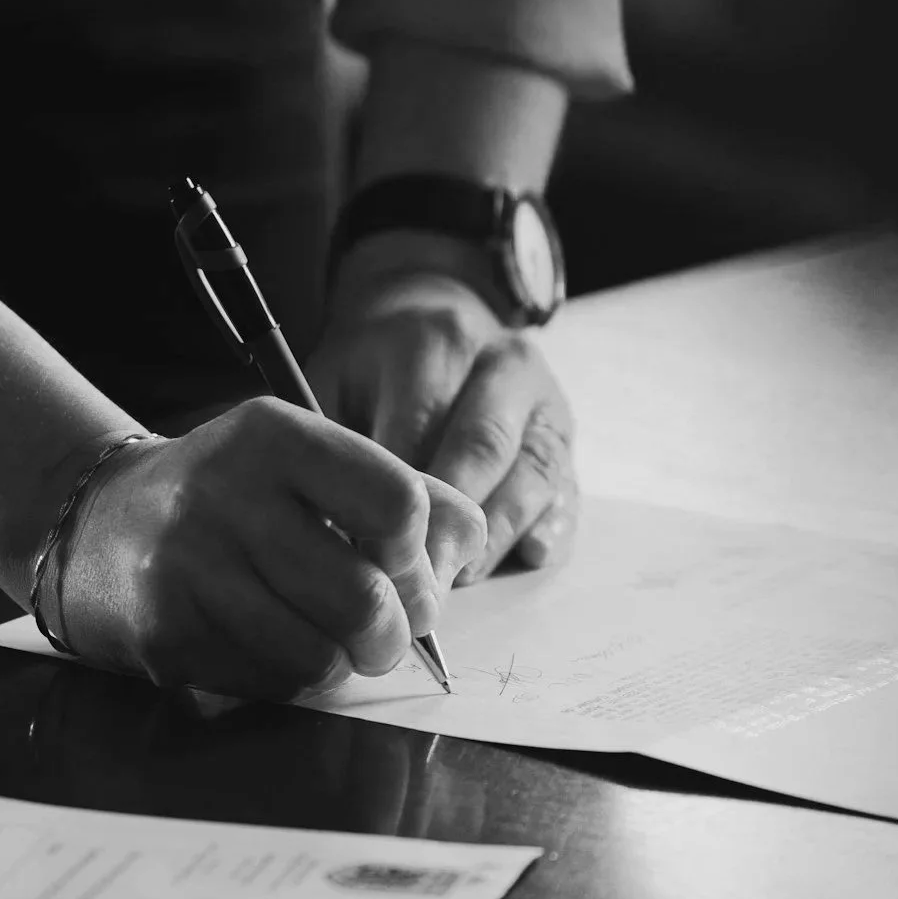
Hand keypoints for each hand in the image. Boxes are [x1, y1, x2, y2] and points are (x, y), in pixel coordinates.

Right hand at [54, 400, 486, 699]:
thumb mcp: (307, 463)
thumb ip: (402, 492)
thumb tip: (470, 547)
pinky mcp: (166, 633)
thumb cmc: (231, 499)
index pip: (398, 503)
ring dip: (340, 664)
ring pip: (321, 657)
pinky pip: (269, 685)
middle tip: (383, 633)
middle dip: (393, 634)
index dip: (419, 554)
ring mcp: (189, 567)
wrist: (98, 525)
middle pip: (366, 598)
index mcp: (274, 437)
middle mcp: (226, 494)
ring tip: (323, 639)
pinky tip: (266, 645)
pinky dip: (288, 680)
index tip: (403, 566)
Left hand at [312, 252, 578, 582]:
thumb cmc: (371, 368)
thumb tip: (331, 528)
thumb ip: (332, 443)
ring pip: (531, 475)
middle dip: (448, 526)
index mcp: (435, 342)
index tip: (368, 556)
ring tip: (456, 579)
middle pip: (482, 451)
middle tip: (416, 585)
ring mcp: (544, 398)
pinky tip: (527, 557)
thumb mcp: (333, 380)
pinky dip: (550, 528)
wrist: (431, 313)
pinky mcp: (565, 434)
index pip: (419, 431)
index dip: (395, 501)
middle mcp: (501, 363)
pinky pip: (566, 487)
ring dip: (496, 537)